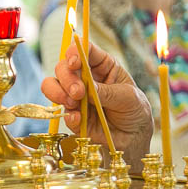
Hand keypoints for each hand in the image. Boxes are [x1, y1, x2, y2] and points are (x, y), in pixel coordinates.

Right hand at [41, 42, 152, 167]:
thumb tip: (87, 89)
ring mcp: (76, 97)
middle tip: (78, 92)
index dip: (75, 51)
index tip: (74, 62)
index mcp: (102, 66)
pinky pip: (60, 112)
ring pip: (52, 86)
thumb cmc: (135, 111)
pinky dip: (67, 115)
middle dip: (67, 77)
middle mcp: (85, 78)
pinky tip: (78, 119)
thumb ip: (107, 92)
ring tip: (73, 103)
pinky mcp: (72, 116)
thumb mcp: (128, 98)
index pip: (84, 50)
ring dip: (58, 92)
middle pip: (63, 67)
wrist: (134, 138)